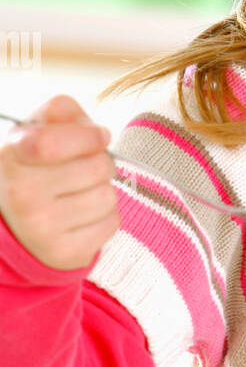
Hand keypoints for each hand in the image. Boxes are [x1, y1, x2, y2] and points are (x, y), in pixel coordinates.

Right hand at [0, 95, 118, 269]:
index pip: (52, 142)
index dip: (87, 136)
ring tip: (80, 194)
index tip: (100, 136)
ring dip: (103, 191)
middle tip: (84, 169)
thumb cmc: (34, 168)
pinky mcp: (65, 253)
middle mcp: (22, 195)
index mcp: (11, 157)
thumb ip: (61, 112)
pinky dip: (105, 217)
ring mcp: (42, 228)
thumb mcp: (35, 131)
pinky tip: (82, 217)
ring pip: (108, 196)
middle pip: (97, 167)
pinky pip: (112, 223)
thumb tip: (97, 131)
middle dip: (101, 163)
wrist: (17, 223)